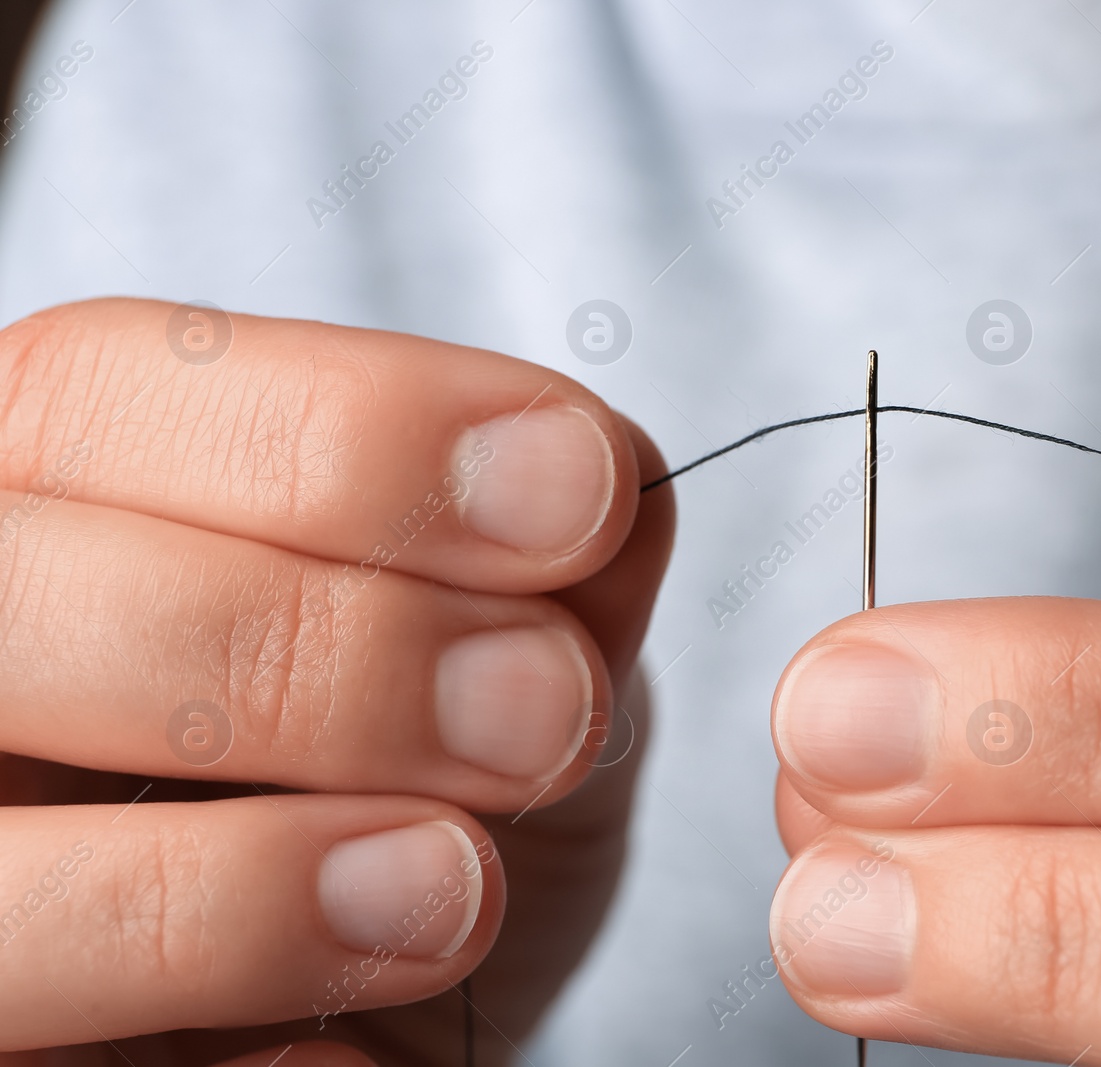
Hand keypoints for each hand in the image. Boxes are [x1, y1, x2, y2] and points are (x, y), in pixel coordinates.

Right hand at [0, 299, 672, 1063]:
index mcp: (56, 501)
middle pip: (25, 593)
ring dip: (249, 880)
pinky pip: (32, 1044)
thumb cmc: (431, 802)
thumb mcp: (523, 657)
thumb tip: (608, 481)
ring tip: (457, 886)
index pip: (117, 386)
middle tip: (547, 709)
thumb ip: (557, 568)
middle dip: (333, 647)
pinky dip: (227, 1054)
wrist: (387, 1013)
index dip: (359, 427)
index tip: (578, 490)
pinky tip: (346, 1045)